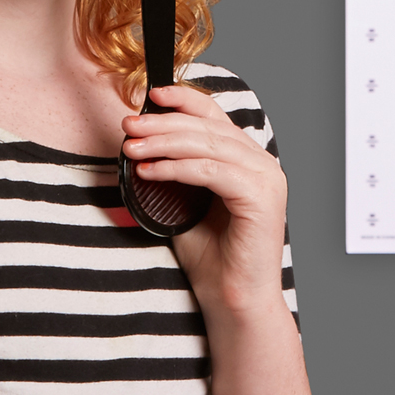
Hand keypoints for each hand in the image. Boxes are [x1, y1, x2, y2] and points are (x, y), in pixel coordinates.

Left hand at [121, 84, 287, 317]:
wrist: (230, 299)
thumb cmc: (210, 253)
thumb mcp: (185, 198)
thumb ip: (174, 167)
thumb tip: (138, 139)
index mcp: (246, 157)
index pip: (214, 114)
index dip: (182, 99)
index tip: (150, 95)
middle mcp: (262, 162)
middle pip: (206, 126)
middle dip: (162, 123)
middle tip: (129, 125)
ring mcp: (266, 179)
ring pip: (207, 145)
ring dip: (163, 143)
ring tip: (132, 147)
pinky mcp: (261, 199)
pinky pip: (211, 172)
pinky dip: (177, 168)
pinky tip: (150, 171)